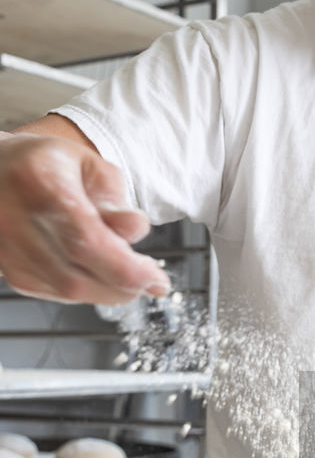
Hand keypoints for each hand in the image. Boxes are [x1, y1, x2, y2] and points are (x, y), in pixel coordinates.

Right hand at [0, 132, 168, 304]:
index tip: (157, 279)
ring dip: (107, 290)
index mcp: (40, 184)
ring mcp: (7, 249)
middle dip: (123, 286)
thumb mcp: (88, 166)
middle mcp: (15, 220)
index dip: (127, 270)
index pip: (87, 242)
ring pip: (67, 291)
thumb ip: (114, 198)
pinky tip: (98, 273)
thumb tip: (136, 229)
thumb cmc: (45, 164)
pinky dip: (85, 289)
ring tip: (127, 273)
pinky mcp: (7, 269)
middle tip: (149, 279)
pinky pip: (54, 292)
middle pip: (76, 276)